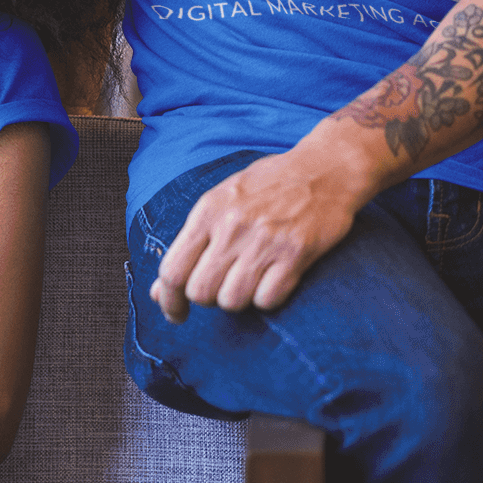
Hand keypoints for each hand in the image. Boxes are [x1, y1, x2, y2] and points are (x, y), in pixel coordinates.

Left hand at [149, 148, 364, 322]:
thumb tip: (159, 292)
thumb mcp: (220, 202)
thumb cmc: (267, 186)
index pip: (172, 270)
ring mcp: (264, 240)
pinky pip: (268, 300)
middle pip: (200, 292)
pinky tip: (273, 280)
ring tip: (249, 281)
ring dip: (238, 299)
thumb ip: (189, 245)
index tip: (176, 313)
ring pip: (232, 301)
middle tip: (221, 286)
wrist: (323, 169)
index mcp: (207, 211)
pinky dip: (267, 299)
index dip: (169, 300)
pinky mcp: (296, 254)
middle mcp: (232, 226)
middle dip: (207, 298)